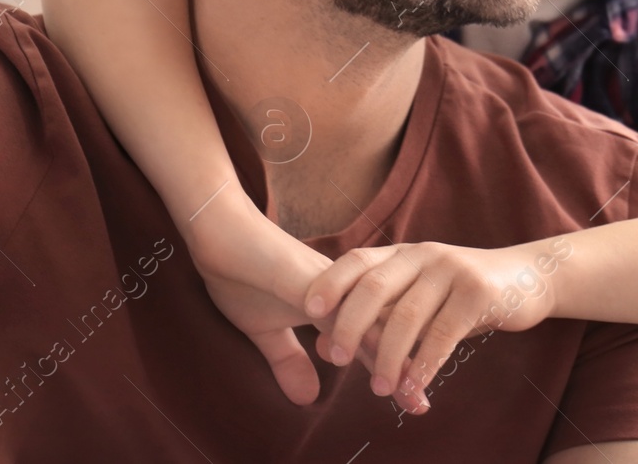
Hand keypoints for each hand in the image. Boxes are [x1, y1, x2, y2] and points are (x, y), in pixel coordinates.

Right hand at [181, 190, 424, 411]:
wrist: (217, 230)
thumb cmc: (242, 274)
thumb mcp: (265, 330)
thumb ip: (289, 359)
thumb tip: (307, 399)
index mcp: (337, 301)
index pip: (373, 338)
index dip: (394, 369)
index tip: (415, 404)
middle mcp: (341, 289)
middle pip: (382, 329)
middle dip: (402, 367)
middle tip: (420, 407)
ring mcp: (325, 282)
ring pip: (366, 316)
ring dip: (383, 353)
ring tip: (401, 389)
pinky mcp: (302, 276)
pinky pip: (333, 305)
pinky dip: (347, 330)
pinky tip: (356, 355)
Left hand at [302, 241, 561, 402]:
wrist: (528, 279)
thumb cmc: (462, 295)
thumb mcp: (419, 298)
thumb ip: (377, 317)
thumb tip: (323, 348)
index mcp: (405, 254)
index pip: (358, 260)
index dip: (331, 283)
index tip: (308, 312)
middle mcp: (424, 255)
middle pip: (375, 287)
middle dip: (350, 325)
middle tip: (338, 360)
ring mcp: (452, 271)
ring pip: (407, 316)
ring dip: (388, 356)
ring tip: (379, 389)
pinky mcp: (478, 293)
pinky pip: (443, 334)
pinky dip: (424, 364)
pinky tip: (414, 387)